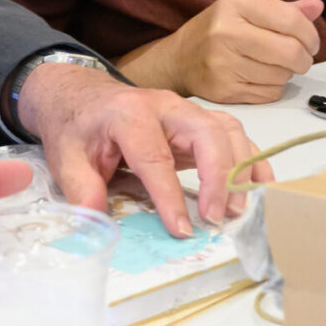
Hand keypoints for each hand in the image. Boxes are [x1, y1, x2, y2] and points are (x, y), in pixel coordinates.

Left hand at [16, 61, 271, 234]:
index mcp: (128, 114)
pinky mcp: (198, 120)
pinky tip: (260, 187)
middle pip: (206, 133)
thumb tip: (97, 226)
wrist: (79, 95)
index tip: (181, 230)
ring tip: (238, 210)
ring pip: (227, 131)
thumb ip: (82, 190)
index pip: (156, 157)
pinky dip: (251, 159)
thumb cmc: (76, 127)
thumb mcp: (65, 158)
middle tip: (217, 217)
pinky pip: (233, 134)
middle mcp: (165, 106)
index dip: (170, 196)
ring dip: (239, 169)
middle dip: (218, 176)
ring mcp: (186, 110)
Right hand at [115, 0, 324, 103]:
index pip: (291, 20)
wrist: (178, 60)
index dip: (310, 35)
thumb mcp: (246, 10)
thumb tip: (317, 6)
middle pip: (291, 51)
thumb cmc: (218, 30)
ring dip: (287, 74)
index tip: (310, 42)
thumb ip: (284, 9)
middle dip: (304, 59)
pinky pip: (269, 94)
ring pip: (282, 75)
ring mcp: (222, 63)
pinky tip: (261, 78)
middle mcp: (226, 31)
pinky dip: (273, 88)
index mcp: (235, 3)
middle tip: (300, 58)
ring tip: (272, 66)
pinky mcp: (223, 90)